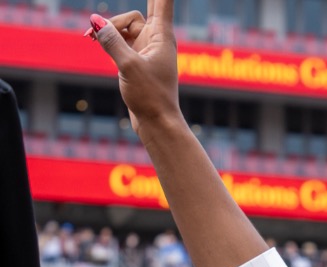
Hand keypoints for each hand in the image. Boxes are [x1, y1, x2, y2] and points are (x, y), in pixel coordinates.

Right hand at [89, 0, 181, 136]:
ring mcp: (147, 50)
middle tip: (103, 39)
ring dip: (108, 32)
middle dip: (116, 22)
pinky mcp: (138, 59)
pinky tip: (92, 42)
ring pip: (124, 28)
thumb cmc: (150, 97)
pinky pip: (120, 40)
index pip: (163, 2)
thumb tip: (97, 22)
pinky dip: (107, 40)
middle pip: (134, 15)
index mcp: (162, 37)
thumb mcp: (128, 66)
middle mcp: (157, 40)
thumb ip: (112, 42)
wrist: (156, 122)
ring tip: (91, 41)